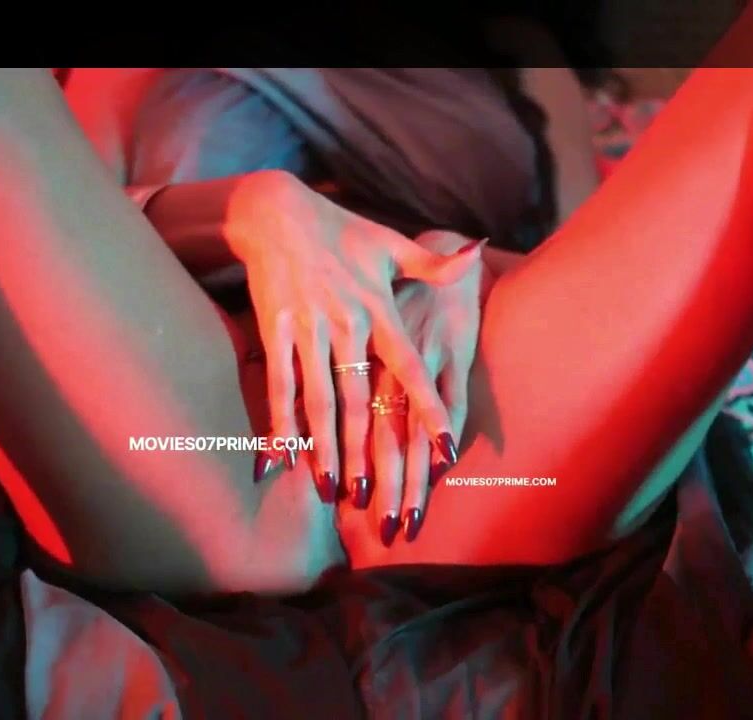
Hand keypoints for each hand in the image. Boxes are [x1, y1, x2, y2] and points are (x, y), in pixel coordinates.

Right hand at [224, 170, 477, 500]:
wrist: (276, 210)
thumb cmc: (340, 231)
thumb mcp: (390, 244)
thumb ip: (432, 265)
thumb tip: (479, 250)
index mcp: (378, 307)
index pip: (408, 366)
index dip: (427, 407)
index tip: (445, 447)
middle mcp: (343, 322)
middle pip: (358, 397)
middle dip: (366, 448)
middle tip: (375, 493)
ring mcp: (305, 329)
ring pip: (316, 399)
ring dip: (322, 447)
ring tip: (331, 487)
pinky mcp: (273, 331)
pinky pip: (277, 385)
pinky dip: (277, 424)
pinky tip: (280, 460)